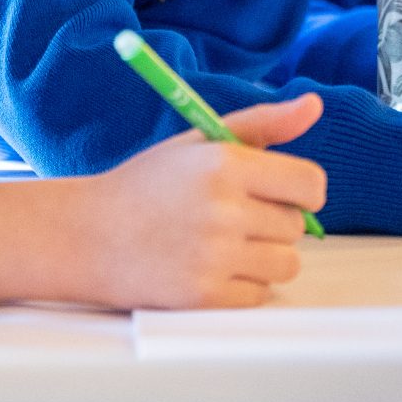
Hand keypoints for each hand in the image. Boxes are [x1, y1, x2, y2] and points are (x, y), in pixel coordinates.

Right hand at [0, 96, 326, 308]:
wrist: (87, 235)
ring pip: (287, 264)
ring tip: (222, 244)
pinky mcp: (206, 296)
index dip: (301, 191)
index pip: (310, 185)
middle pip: (297, 227)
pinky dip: (242, 286)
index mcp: (224, 163)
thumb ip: (260, 124)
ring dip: (262, 257)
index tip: (280, 194)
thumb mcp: (198, 142)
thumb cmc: (146, 185)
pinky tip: (209, 268)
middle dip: (271, 222)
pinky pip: (260, 295)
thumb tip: (314, 105)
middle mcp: (224, 209)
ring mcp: (215, 256)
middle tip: (230, 217)